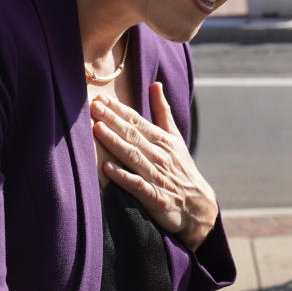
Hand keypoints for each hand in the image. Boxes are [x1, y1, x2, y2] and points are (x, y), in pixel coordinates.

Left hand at [90, 82, 216, 249]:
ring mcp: (158, 176)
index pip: (138, 121)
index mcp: (163, 140)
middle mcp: (160, 155)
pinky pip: (137, 184)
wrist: (198, 206)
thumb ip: (162, 112)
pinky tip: (107, 167)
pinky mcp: (156, 197)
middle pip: (133, 135)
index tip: (101, 98)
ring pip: (133, 156)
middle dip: (112, 120)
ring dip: (115, 142)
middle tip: (93, 106)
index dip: (119, 109)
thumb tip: (156, 83)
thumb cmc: (181, 169)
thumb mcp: (175, 138)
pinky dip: (123, 176)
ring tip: (96, 129)